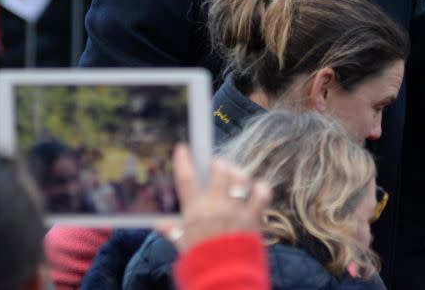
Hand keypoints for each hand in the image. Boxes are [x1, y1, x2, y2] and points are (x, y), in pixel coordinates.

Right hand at [155, 145, 270, 253]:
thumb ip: (174, 232)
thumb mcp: (183, 247)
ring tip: (235, 175)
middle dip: (218, 164)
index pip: (186, 180)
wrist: (225, 280)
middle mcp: (217, 206)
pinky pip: (263, 193)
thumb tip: (160, 224)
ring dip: (238, 173)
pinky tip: (256, 189)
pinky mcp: (255, 217)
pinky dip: (261, 187)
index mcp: (195, 212)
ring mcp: (237, 210)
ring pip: (241, 178)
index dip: (184, 161)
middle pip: (220, 171)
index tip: (183, 148)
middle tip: (217, 165)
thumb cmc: (201, 262)